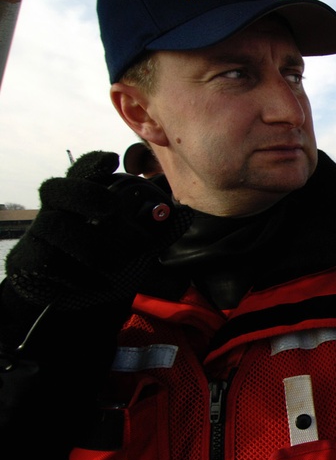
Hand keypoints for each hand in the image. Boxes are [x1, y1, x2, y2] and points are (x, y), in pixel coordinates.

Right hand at [4, 151, 190, 309]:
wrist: (74, 299)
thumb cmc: (106, 263)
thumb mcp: (135, 248)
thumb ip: (155, 233)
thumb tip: (183, 217)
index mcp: (81, 199)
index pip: (82, 171)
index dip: (94, 164)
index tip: (113, 160)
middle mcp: (56, 211)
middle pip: (57, 189)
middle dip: (87, 195)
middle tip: (112, 207)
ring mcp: (39, 235)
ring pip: (56, 226)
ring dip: (91, 246)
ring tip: (115, 265)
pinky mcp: (29, 262)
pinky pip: (47, 262)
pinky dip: (77, 274)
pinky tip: (98, 283)